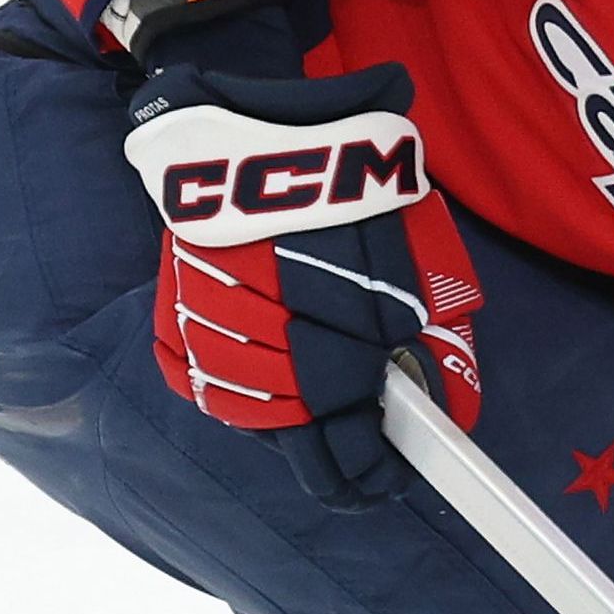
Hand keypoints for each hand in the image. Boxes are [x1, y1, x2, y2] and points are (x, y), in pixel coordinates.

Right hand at [119, 57, 485, 505]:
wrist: (266, 129)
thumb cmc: (356, 196)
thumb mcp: (421, 271)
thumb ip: (432, 342)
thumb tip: (441, 412)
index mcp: (337, 345)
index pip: (346, 449)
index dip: (368, 477)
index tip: (384, 484)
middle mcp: (265, 347)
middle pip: (291, 436)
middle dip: (328, 448)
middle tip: (359, 456)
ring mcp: (210, 331)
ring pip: (243, 409)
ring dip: (279, 412)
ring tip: (313, 404)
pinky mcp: (172, 309)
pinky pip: (194, 372)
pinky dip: (227, 378)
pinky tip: (261, 369)